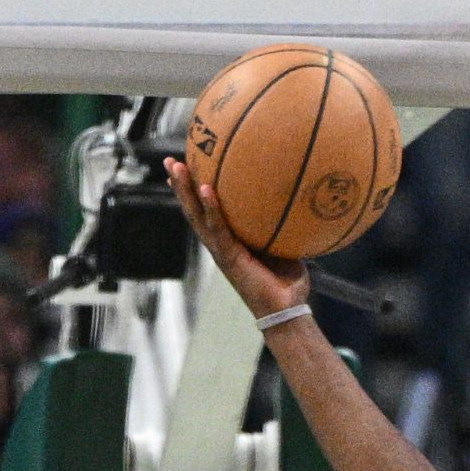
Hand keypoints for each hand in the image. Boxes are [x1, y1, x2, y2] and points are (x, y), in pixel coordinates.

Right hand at [164, 156, 309, 317]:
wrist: (286, 309)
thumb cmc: (287, 282)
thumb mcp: (285, 247)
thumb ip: (283, 226)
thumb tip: (298, 200)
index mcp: (228, 242)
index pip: (206, 212)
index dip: (193, 192)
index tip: (187, 168)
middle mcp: (219, 245)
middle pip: (193, 210)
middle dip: (180, 185)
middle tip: (171, 161)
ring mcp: (221, 251)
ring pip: (197, 216)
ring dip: (185, 191)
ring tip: (177, 167)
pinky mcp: (228, 257)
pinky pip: (218, 228)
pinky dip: (211, 208)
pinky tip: (205, 188)